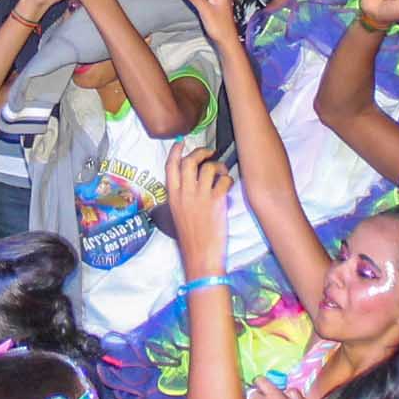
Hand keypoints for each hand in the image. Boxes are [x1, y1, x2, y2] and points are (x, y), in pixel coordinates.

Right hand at [161, 145, 231, 272]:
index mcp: (172, 196)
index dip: (175, 151)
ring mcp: (200, 196)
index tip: (181, 143)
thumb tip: (191, 183)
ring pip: (208, 168)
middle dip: (201, 152)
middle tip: (209, 152)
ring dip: (218, 167)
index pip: (170, 166)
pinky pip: (224, 180)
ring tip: (222, 173)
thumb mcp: (177, 215)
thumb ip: (181, 198)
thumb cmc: (190, 238)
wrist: (200, 255)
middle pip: (190, 161)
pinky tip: (227, 187)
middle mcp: (184, 193)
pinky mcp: (216, 201)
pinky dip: (228, 180)